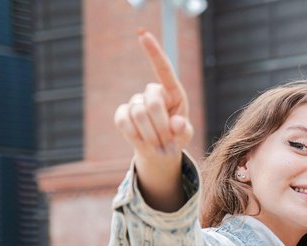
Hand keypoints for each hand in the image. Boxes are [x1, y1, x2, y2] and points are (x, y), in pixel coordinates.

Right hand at [113, 30, 193, 208]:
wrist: (159, 152)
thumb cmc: (175, 138)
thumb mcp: (184, 135)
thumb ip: (184, 130)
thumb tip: (177, 124)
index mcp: (172, 92)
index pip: (163, 69)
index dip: (153, 52)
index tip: (143, 34)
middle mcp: (152, 93)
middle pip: (153, 102)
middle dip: (161, 126)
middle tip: (167, 143)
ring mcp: (135, 102)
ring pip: (138, 114)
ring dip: (150, 134)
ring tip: (157, 144)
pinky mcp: (122, 114)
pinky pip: (124, 121)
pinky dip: (134, 135)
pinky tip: (141, 140)